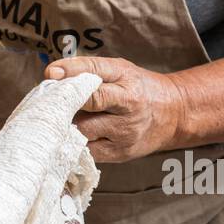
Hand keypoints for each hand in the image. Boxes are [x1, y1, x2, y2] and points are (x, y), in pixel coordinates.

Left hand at [43, 55, 183, 162]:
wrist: (173, 114)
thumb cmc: (137, 88)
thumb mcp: (119, 70)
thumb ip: (88, 70)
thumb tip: (51, 75)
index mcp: (125, 77)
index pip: (95, 71)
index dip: (70, 72)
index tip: (50, 75)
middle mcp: (128, 104)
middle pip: (89, 102)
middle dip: (65, 102)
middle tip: (49, 102)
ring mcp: (126, 131)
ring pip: (83, 130)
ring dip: (68, 126)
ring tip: (60, 121)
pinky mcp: (121, 152)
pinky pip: (87, 151)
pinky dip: (76, 144)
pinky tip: (71, 137)